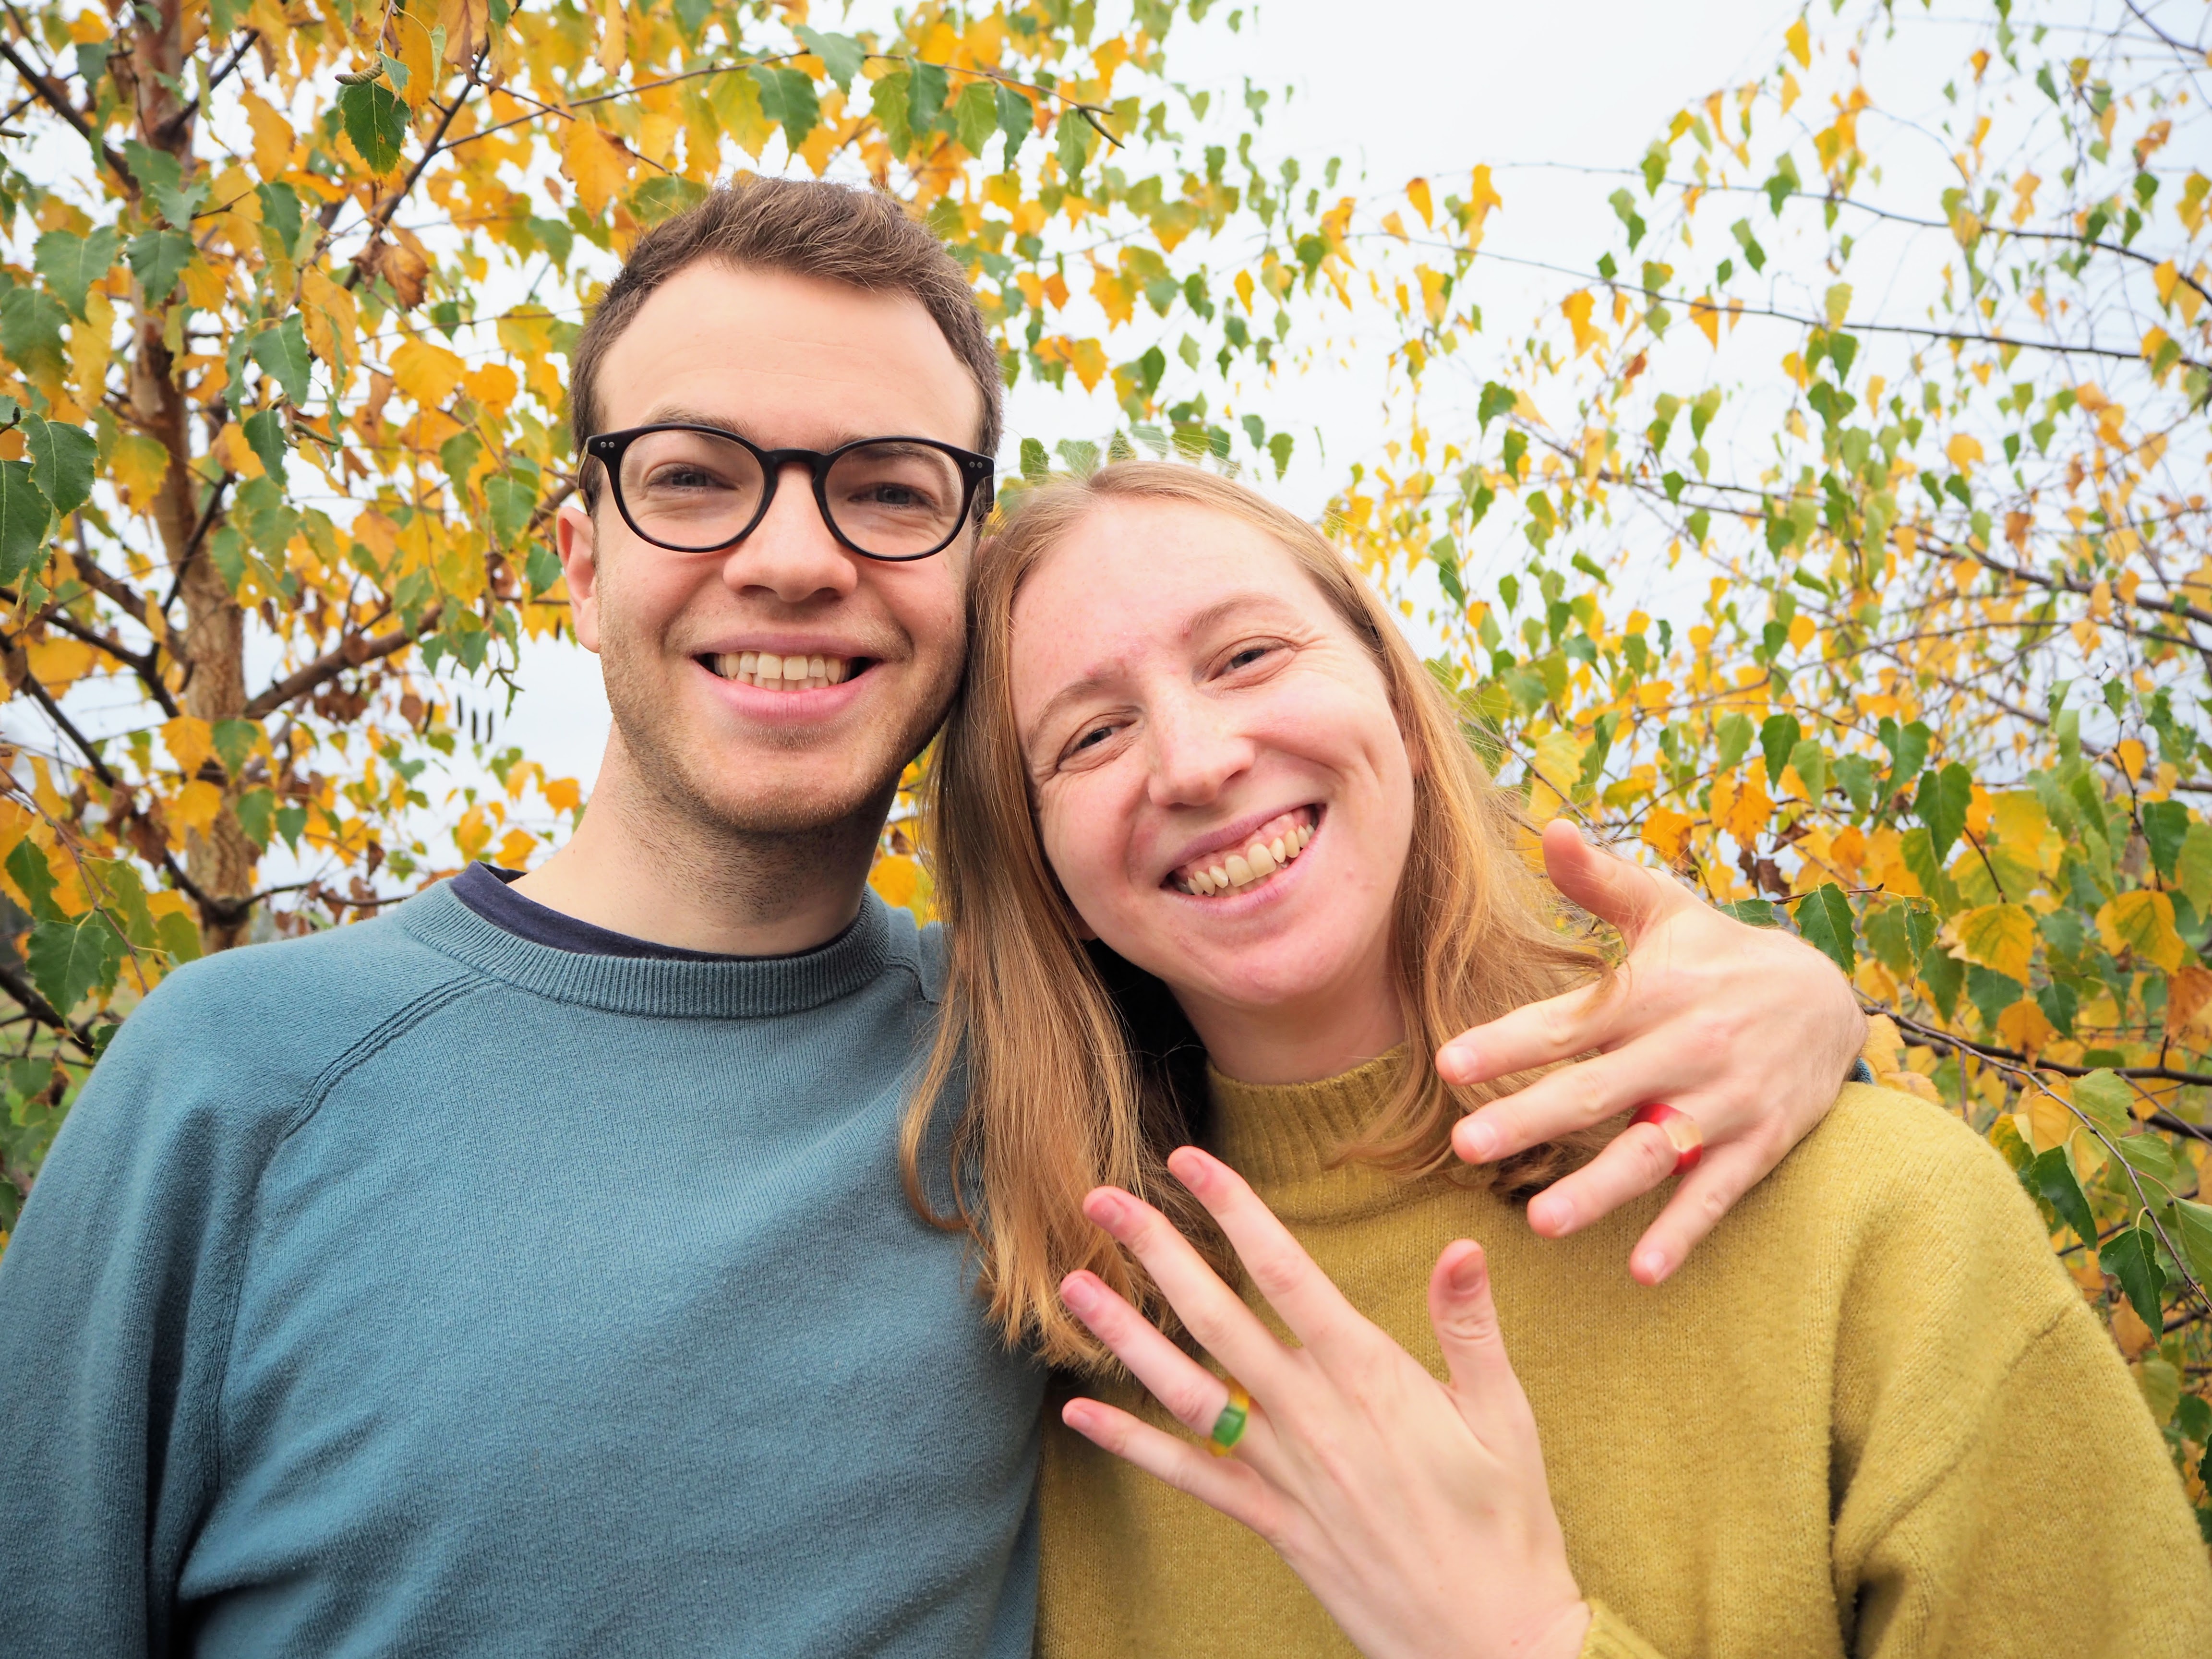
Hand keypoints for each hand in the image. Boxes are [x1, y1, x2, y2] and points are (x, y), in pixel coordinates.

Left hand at [1057, 1147, 1589, 1658]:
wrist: (1491, 1642)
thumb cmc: (1508, 1523)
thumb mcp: (1507, 1418)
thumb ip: (1470, 1328)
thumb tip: (1464, 1246)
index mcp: (1372, 1380)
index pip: (1289, 1277)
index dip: (1237, 1213)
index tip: (1191, 1161)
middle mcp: (1315, 1419)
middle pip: (1219, 1320)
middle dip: (1158, 1253)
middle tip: (1101, 1199)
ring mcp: (1286, 1474)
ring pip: (1187, 1392)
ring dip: (1125, 1335)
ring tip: (1072, 1286)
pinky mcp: (1272, 1523)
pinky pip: (1190, 1478)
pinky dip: (1131, 1446)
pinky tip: (1080, 1412)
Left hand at [1438, 819, 1865, 1285]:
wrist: (1832, 998)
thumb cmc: (1722, 953)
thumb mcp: (1667, 908)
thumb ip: (1601, 880)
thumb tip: (1550, 829)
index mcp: (1653, 990)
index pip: (1569, 1019)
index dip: (1509, 1043)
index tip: (1449, 1064)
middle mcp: (1688, 1045)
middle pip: (1599, 1089)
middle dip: (1532, 1118)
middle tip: (1466, 1148)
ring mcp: (1725, 1100)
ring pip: (1655, 1151)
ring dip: (1599, 1190)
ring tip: (1541, 1223)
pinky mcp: (1761, 1142)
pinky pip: (1717, 1193)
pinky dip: (1682, 1232)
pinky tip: (1641, 1271)